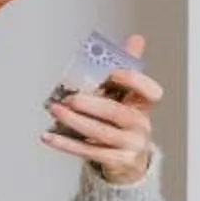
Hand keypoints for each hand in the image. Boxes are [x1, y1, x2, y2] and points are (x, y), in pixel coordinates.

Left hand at [44, 33, 162, 184]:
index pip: (151, 91)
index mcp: (143, 105)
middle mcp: (141, 125)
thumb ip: (125, 70)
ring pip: (101, 133)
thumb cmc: (121, 124)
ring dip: (75, 122)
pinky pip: (89, 152)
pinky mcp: (117, 161)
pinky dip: (66, 144)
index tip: (112, 72)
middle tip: (71, 98)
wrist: (128, 161)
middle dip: (92, 104)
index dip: (134, 81)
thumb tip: (136, 39)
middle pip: (118, 113)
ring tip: (56, 111)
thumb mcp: (125, 97)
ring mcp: (131, 145)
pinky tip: (48, 136)